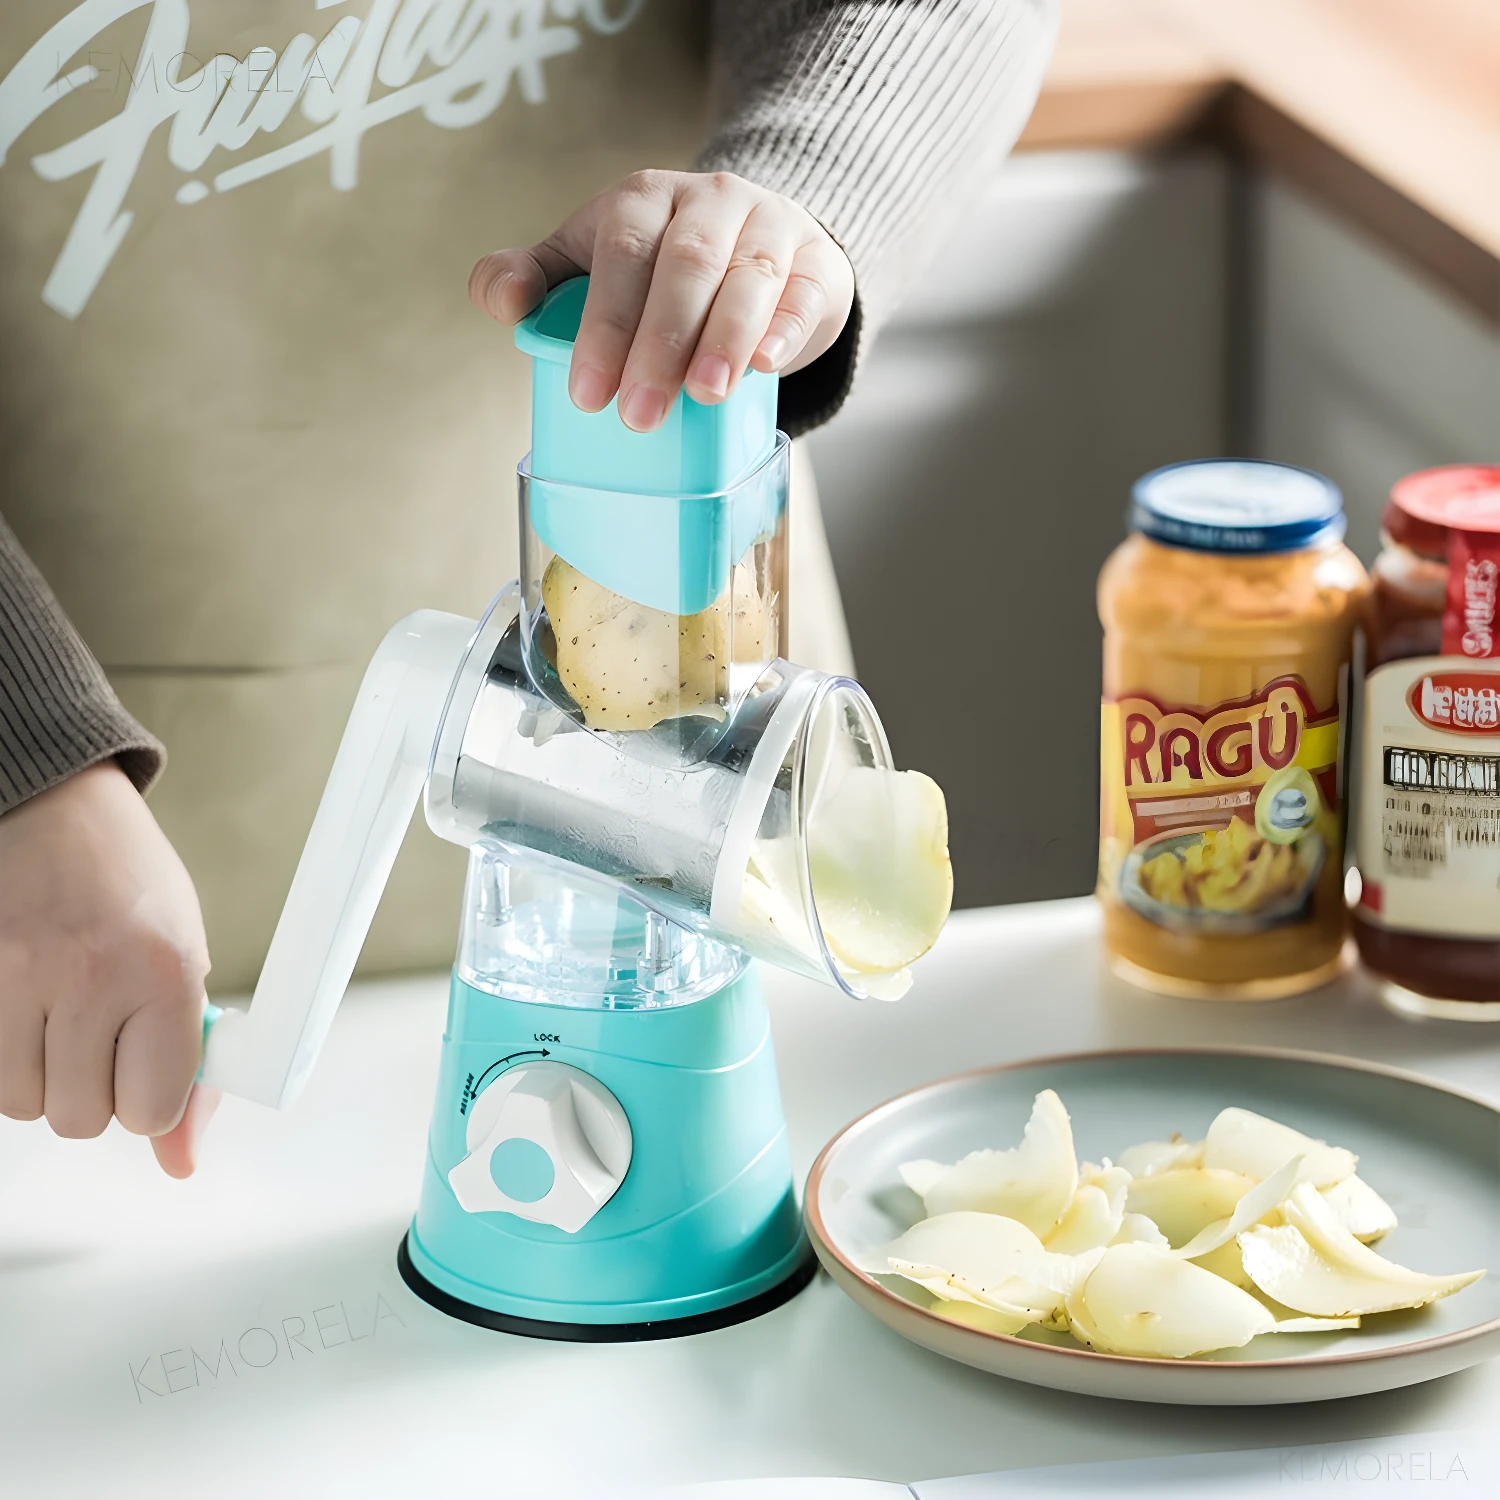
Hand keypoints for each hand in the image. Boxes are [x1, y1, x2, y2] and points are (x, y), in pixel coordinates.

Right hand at [0, 763, 216, 1176]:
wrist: (48, 807)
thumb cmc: (127, 885)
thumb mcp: (183, 959)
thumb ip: (187, 1062)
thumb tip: (182, 1163)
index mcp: (164, 970)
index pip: (152, 1108)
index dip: (152, 1094)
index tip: (148, 1060)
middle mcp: (88, 976)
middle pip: (81, 1118)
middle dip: (95, 1083)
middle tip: (102, 1023)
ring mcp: (11, 979)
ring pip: (23, 1104)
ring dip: (43, 1071)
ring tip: (60, 1004)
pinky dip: (4, 1052)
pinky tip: (21, 1001)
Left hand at [470, 170, 854, 430]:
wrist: (764, 247)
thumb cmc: (664, 268)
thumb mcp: (593, 260)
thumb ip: (537, 277)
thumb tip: (504, 301)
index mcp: (645, 198)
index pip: (622, 251)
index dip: (604, 324)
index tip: (589, 393)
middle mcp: (710, 200)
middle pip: (685, 266)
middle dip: (659, 344)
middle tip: (639, 415)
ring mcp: (770, 226)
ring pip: (748, 277)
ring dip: (724, 338)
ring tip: (705, 395)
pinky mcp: (818, 261)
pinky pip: (804, 289)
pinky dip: (786, 327)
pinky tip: (767, 365)